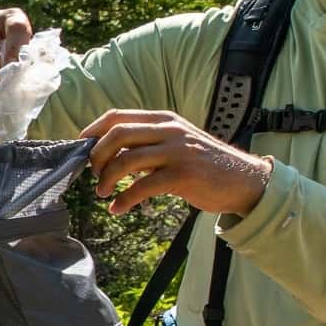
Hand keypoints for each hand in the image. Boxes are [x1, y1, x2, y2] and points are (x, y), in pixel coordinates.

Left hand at [82, 109, 274, 217]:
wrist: (244, 180)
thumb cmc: (204, 164)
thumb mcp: (176, 143)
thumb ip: (147, 144)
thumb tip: (109, 154)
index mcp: (164, 119)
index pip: (118, 116)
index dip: (93, 131)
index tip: (82, 147)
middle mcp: (169, 130)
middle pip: (118, 135)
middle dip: (97, 156)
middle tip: (94, 174)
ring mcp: (177, 152)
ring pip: (127, 160)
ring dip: (107, 179)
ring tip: (103, 193)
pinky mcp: (183, 175)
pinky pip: (143, 187)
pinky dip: (125, 199)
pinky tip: (118, 209)